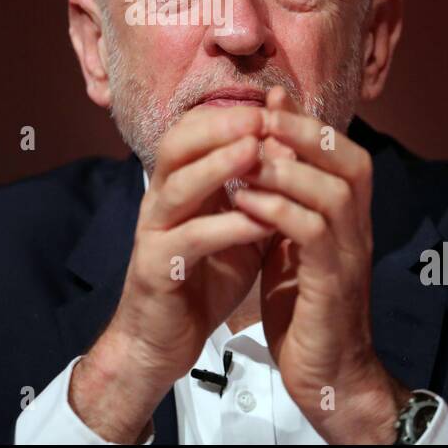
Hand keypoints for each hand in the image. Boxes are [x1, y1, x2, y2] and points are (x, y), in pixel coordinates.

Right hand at [71, 104, 274, 441]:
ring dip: (218, 166)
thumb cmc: (204, 279)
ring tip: (256, 151)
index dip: (227, 114)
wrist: (162, 341)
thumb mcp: (239, 227)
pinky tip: (260, 222)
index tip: (271, 106)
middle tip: (261, 118)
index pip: (191, 132)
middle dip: (219, 127)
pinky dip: (226, 227)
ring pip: (178, 187)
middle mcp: (161, 202)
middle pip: (176, 146)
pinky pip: (190, 240)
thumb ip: (258, 192)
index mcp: (179, 187)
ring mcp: (155, 234)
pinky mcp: (157, 270)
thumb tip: (292, 150)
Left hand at [233, 87, 409, 443]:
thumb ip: (285, 198)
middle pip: (348, 159)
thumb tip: (264, 147)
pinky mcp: (333, 285)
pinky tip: (244, 200)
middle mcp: (359, 228)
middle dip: (302, 131)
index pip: (342, 149)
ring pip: (333, 191)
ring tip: (245, 154)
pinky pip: (312, 234)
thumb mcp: (292, 242)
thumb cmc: (305, 305)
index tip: (268, 99)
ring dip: (287, 167)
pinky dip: (278, 210)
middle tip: (258, 116)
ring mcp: (351, 256)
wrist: (327, 373)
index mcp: (351, 215)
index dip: (306, 120)